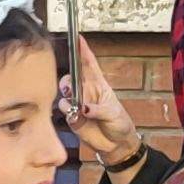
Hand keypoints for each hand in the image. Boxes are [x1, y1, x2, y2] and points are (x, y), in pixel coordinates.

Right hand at [58, 37, 137, 166]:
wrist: (115, 145)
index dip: (83, 51)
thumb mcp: (114, 113)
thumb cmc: (119, 124)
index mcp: (99, 85)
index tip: (78, 38)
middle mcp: (86, 92)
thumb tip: (84, 108)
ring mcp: (77, 104)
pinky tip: (74, 115)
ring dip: (66, 95)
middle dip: (67, 79)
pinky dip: (67, 110)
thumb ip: (99, 109)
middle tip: (70, 88)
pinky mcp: (72, 117)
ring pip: (64, 93)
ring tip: (74, 104)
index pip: (89, 65)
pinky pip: (64, 109)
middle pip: (71, 77)